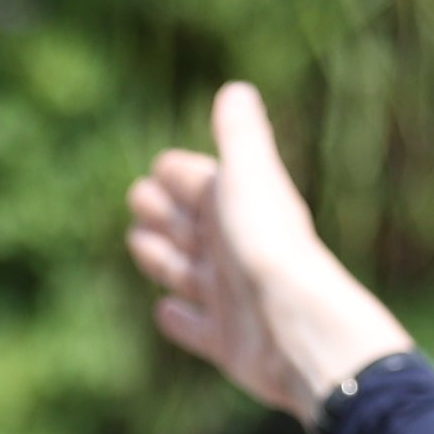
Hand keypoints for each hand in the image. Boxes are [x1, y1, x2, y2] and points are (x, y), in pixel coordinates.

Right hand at [124, 82, 415, 423]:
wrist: (296, 328)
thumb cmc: (268, 245)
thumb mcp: (248, 178)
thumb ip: (240, 136)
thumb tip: (236, 90)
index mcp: (238, 208)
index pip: (199, 183)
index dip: (178, 175)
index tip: (158, 169)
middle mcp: (235, 252)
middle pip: (189, 227)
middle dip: (163, 213)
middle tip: (137, 201)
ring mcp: (230, 299)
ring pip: (186, 273)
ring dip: (162, 258)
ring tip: (139, 243)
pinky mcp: (226, 343)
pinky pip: (196, 329)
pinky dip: (179, 319)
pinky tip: (165, 310)